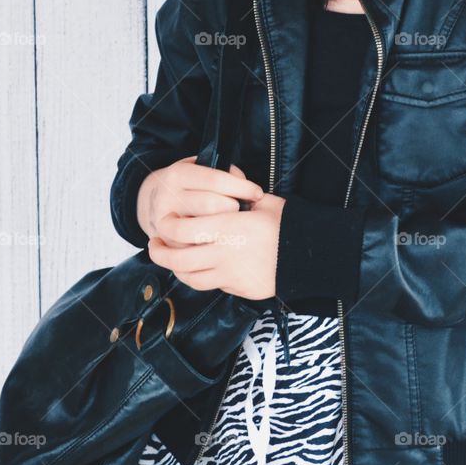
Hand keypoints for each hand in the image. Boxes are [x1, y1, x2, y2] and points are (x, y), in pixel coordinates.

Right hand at [137, 158, 262, 248]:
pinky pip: (195, 249)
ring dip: (224, 229)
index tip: (257, 193)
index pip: (216, 180)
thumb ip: (225, 174)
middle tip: (241, 211)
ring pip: (203, 230)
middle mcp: (168, 197)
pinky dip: (212, 246)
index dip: (242, 187)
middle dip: (234, 209)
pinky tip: (220, 240)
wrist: (152, 202)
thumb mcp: (201, 170)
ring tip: (232, 225)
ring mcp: (164, 222)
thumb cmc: (188, 185)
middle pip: (212, 206)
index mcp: (178, 175)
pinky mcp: (167, 243)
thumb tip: (247, 189)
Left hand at [147, 173, 285, 298]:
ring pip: (190, 277)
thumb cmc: (288, 225)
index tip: (163, 223)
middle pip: (178, 259)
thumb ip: (240, 193)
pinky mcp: (239, 289)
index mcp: (228, 227)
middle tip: (154, 245)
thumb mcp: (265, 202)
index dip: (167, 226)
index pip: (183, 229)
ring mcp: (230, 275)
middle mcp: (224, 253)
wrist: (311, 256)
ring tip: (173, 259)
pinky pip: (211, 285)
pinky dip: (200, 277)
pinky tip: (200, 268)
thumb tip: (228, 176)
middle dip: (160, 253)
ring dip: (176, 268)